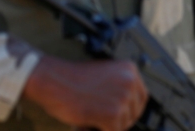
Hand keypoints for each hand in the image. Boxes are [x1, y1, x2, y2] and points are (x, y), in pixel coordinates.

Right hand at [22, 55, 147, 130]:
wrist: (53, 80)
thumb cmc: (72, 80)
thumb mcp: (104, 76)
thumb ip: (118, 88)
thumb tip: (128, 110)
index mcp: (130, 70)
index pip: (142, 97)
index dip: (131, 111)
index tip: (121, 117)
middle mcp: (130, 82)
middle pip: (134, 113)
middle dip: (118, 121)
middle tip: (99, 121)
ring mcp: (123, 98)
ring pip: (122, 125)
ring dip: (105, 127)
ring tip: (87, 119)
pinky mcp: (113, 114)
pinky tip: (83, 125)